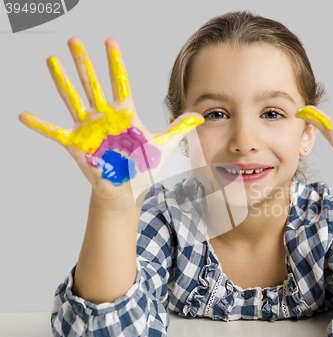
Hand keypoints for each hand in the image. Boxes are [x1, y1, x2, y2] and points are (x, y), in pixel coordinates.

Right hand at [19, 37, 203, 203]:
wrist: (127, 190)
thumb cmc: (142, 167)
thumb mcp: (163, 145)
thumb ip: (179, 128)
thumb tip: (199, 116)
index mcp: (124, 114)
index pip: (118, 82)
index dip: (114, 62)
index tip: (110, 41)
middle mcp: (104, 117)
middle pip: (92, 84)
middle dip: (84, 61)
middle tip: (75, 39)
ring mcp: (88, 129)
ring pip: (72, 98)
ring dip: (62, 80)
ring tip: (52, 60)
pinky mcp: (76, 145)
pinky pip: (54, 133)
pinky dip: (39, 125)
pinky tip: (24, 115)